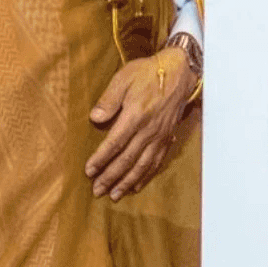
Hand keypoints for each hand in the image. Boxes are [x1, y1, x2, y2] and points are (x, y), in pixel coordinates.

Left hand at [86, 47, 197, 200]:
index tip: (89, 171)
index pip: (115, 143)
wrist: (178, 72)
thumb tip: (95, 118)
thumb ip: (109, 99)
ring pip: (142, 165)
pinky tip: (136, 185)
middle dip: (111, 177)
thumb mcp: (124, 78)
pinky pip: (156, 161)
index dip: (101, 159)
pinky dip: (145, 176)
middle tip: (97, 190)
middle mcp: (148, 130)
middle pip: (127, 159)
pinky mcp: (167, 138)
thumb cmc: (148, 73)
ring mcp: (159, 136)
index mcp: (136, 116)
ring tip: (114, 195)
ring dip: (127, 182)